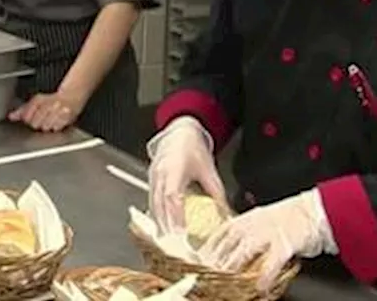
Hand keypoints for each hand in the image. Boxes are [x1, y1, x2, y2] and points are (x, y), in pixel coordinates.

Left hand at [8, 92, 82, 131]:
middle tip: (42, 119)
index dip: (27, 119)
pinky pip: (56, 128)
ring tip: (49, 120)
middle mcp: (48, 104)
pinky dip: (55, 127)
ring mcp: (58, 111)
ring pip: (45, 127)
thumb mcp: (36, 102)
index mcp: (39, 100)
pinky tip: (56, 122)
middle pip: (35, 123)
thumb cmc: (52, 100)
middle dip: (36, 123)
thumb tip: (11, 117)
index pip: (27, 115)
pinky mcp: (67, 118)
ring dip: (46, 126)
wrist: (71, 96)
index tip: (30, 118)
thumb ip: (22, 110)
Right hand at [147, 117, 228, 234]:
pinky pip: (151, 200)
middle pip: (160, 204)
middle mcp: (160, 174)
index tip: (181, 232)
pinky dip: (157, 214)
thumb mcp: (208, 169)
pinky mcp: (151, 179)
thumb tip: (226, 213)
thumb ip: (216, 192)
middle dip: (166, 226)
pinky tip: (162, 226)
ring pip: (153, 204)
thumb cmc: (193, 148)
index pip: (173, 197)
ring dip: (160, 223)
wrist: (179, 132)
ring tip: (167, 242)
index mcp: (174, 170)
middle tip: (173, 245)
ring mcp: (153, 176)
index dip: (176, 216)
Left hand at [200, 189, 333, 290]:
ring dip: (233, 267)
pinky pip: (272, 262)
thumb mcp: (260, 220)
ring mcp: (268, 234)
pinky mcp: (284, 244)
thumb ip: (244, 232)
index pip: (219, 234)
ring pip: (244, 252)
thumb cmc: (290, 217)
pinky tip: (260, 286)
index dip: (207, 247)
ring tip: (224, 280)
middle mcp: (253, 225)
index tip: (197, 258)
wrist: (315, 211)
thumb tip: (230, 248)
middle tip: (206, 273)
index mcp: (245, 219)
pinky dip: (265, 276)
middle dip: (215, 260)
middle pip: (227, 244)